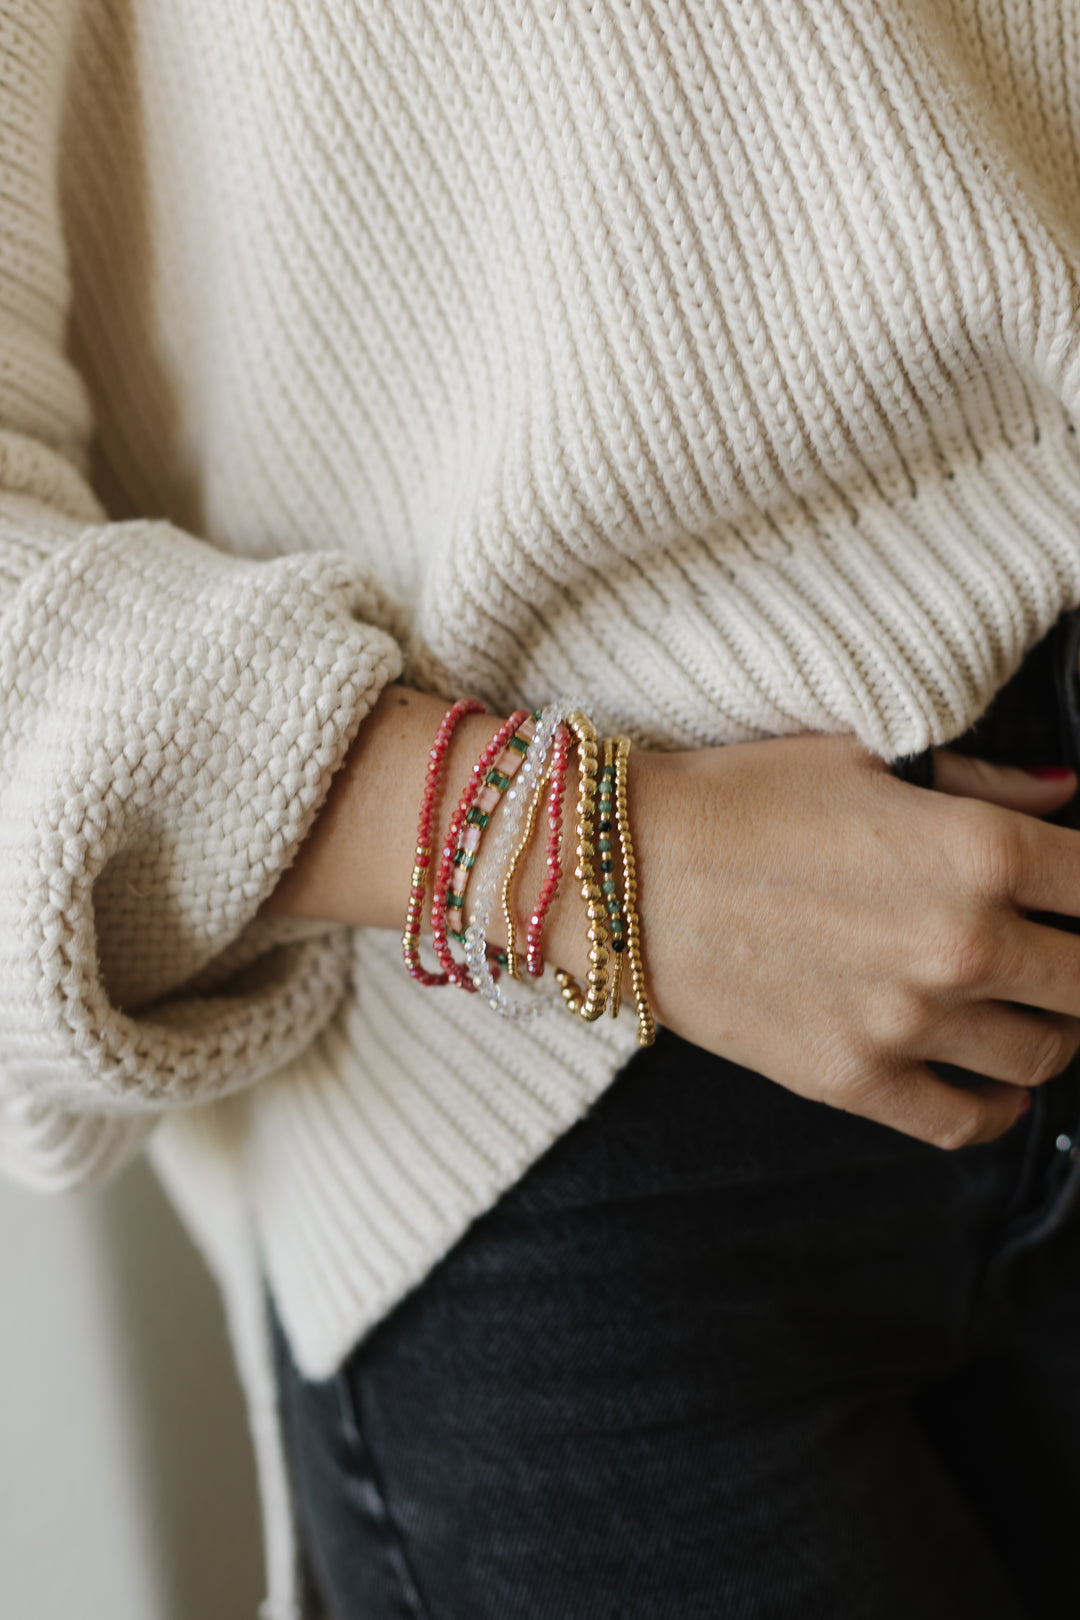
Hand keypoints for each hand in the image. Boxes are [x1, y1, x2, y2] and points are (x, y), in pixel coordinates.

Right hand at [628, 736, 1079, 1146]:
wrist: (625, 873)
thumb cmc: (739, 799)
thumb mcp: (863, 759)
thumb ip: (982, 782)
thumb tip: (1064, 794)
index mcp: (978, 849)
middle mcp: (961, 944)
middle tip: (1057, 955)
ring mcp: (908, 1023)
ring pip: (1041, 1054)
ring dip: (1049, 1032)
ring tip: (1028, 1010)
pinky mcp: (854, 1079)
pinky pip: (966, 1122)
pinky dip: (997, 1108)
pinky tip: (996, 1083)